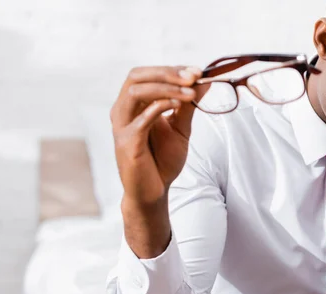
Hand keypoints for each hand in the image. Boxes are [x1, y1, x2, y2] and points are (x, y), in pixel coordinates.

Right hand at [110, 65, 201, 207]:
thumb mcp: (180, 127)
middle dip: (166, 73)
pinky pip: (139, 119)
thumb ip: (189, 105)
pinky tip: (176, 106)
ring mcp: (122, 126)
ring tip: (189, 93)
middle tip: (192, 76)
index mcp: (133, 104)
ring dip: (165, 88)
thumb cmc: (163, 159)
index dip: (171, 69)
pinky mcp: (126, 143)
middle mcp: (123, 110)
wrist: (154, 191)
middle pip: (136, 76)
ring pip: (135, 92)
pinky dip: (158, 107)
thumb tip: (203, 81)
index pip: (147, 74)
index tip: (197, 71)